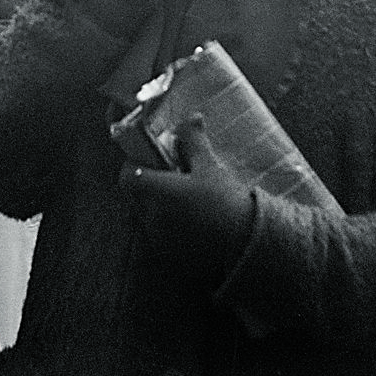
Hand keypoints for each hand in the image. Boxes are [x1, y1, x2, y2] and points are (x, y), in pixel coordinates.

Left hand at [120, 115, 256, 287]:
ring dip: (160, 203)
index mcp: (157, 193)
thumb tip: (191, 118)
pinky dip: (171, 224)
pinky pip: (162, 234)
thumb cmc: (226, 202)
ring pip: (149, 215)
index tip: (151, 159)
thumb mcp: (209, 166)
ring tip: (187, 196)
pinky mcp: (171, 256)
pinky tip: (194, 218)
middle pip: (137, 195)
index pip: (127, 177)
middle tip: (173, 174)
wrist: (248, 246)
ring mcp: (160, 240)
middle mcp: (152, 218)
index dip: (134, 165)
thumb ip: (193, 141)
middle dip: (149, 182)